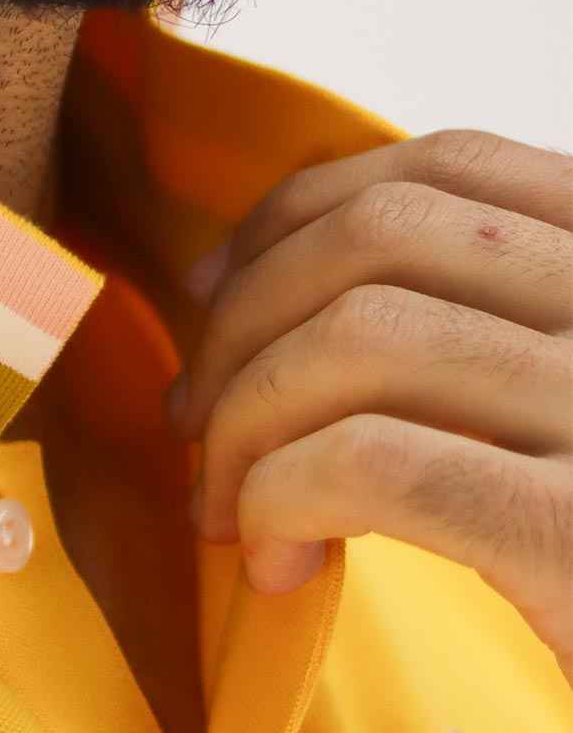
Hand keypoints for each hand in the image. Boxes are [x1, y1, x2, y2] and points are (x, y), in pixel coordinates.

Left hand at [166, 129, 572, 685]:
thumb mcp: (546, 397)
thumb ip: (459, 319)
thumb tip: (236, 279)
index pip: (446, 169)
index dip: (294, 217)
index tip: (209, 292)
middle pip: (377, 239)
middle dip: (241, 322)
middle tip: (194, 420)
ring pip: (358, 338)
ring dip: (244, 420)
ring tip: (226, 509)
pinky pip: (374, 463)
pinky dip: (282, 497)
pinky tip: (276, 564)